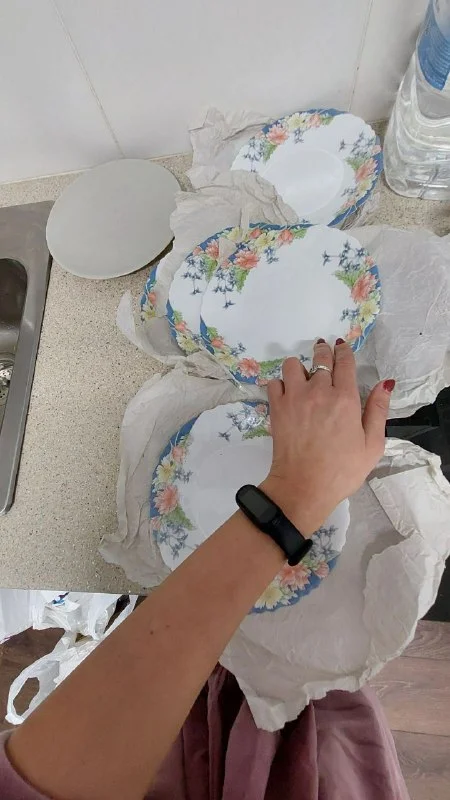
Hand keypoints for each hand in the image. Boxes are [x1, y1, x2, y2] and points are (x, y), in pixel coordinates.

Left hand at [260, 339, 393, 534]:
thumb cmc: (342, 470)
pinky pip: (274, 383)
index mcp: (346, 399)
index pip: (345, 362)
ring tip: (304, 379)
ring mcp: (295, 398)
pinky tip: (288, 395)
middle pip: (320, 357)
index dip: (343, 350)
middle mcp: (319, 392)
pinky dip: (281, 385)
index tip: (341, 346)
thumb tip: (385, 383)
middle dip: (324, 351)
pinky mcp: (276, 408)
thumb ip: (378, 410)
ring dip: (299, 368)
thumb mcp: (372, 445)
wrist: (304, 487)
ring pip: (293, 365)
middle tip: (324, 352)